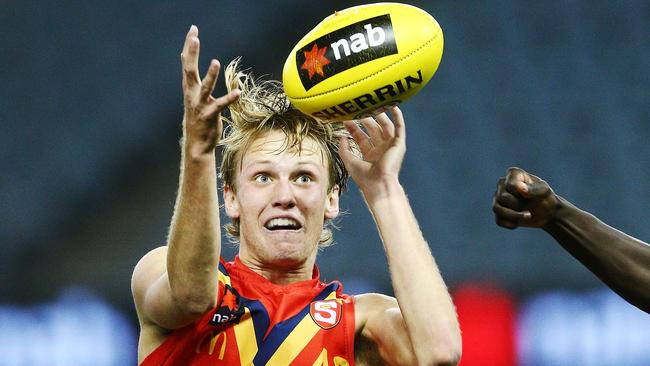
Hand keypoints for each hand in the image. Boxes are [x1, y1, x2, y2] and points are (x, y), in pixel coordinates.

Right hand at [181, 25, 239, 156]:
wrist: (197, 145)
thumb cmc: (199, 119)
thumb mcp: (195, 98)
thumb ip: (195, 84)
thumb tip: (193, 72)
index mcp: (189, 89)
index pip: (187, 63)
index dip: (189, 47)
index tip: (193, 30)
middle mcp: (192, 95)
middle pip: (190, 70)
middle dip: (192, 53)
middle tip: (195, 37)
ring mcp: (200, 106)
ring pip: (205, 88)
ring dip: (210, 75)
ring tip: (216, 62)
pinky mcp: (210, 116)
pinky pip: (221, 106)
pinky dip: (229, 99)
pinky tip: (238, 93)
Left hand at [339, 107, 404, 197]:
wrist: (379, 185)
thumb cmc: (365, 178)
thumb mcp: (350, 162)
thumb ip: (344, 149)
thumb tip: (342, 137)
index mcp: (369, 155)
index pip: (360, 137)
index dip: (353, 127)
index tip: (346, 117)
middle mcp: (380, 149)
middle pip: (372, 129)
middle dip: (365, 118)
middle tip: (358, 107)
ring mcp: (390, 146)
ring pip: (385, 126)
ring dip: (380, 115)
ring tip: (373, 103)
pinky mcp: (399, 145)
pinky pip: (400, 128)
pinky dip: (398, 117)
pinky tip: (394, 106)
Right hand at [492, 167, 559, 228]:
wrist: (547, 213)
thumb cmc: (545, 198)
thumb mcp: (544, 192)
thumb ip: (533, 189)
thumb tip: (519, 188)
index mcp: (514, 174)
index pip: (510, 185)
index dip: (520, 193)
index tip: (531, 196)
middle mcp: (502, 184)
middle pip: (503, 197)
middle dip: (518, 205)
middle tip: (531, 208)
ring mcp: (498, 199)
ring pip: (497, 209)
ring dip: (514, 216)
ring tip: (528, 216)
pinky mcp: (499, 212)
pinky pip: (499, 220)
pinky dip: (509, 224)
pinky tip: (519, 223)